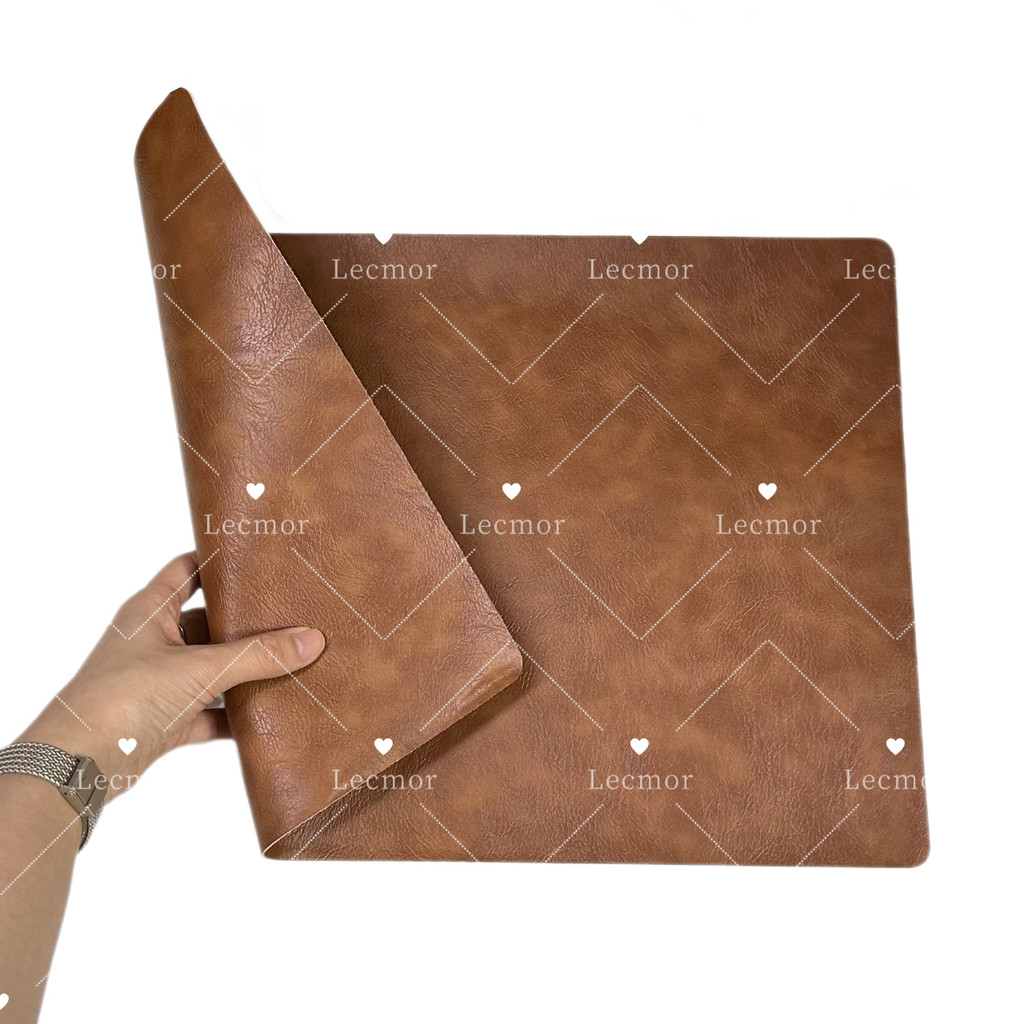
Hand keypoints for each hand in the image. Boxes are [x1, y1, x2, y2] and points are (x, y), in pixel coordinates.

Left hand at [15, 552, 325, 798]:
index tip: (259, 558)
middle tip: (291, 616)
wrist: (79, 764)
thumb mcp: (200, 668)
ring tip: (290, 663)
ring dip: (245, 672)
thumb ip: (257, 656)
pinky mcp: (164, 721)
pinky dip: (235, 716)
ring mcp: (159, 682)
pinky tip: (268, 715)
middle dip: (247, 625)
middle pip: (209, 623)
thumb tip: (310, 640)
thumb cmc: (123, 698)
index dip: (219, 561)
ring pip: (212, 669)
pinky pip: (210, 712)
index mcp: (150, 611)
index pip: (187, 570)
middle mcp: (153, 642)